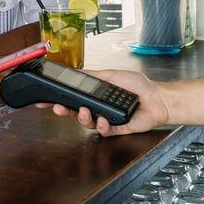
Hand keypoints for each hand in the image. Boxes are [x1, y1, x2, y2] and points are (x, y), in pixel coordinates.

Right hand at [36, 69, 169, 136]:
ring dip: (83, 118)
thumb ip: (93, 75)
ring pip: (87, 123)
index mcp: (95, 96)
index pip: (73, 98)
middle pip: (75, 113)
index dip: (59, 100)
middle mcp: (98, 108)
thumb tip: (77, 72)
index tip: (45, 99)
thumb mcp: (112, 74)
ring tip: (86, 112)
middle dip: (64, 111)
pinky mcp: (117, 129)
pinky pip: (105, 131)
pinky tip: (103, 120)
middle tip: (59, 108)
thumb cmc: (138, 85)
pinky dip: (102, 126)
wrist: (157, 97)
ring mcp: (106, 119)